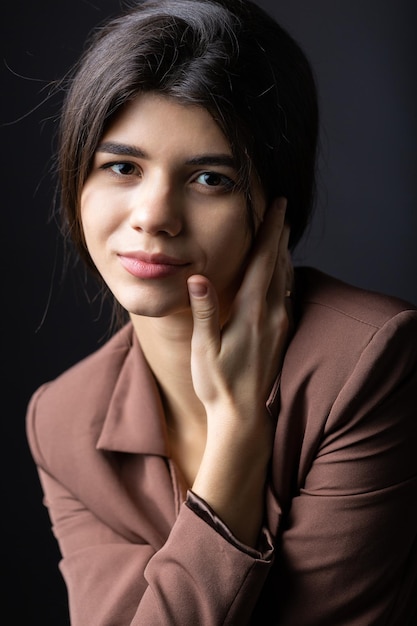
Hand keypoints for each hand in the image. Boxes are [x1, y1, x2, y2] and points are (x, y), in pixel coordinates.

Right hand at [187, 196, 291, 420]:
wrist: (244, 416)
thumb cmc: (218, 383)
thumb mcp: (204, 348)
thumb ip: (204, 311)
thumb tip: (197, 276)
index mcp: (251, 312)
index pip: (263, 261)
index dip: (270, 231)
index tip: (278, 206)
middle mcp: (271, 314)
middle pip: (279, 264)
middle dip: (280, 234)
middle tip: (283, 209)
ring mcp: (279, 324)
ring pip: (285, 278)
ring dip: (284, 253)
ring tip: (282, 233)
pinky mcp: (281, 334)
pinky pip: (286, 294)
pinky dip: (284, 275)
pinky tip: (282, 272)